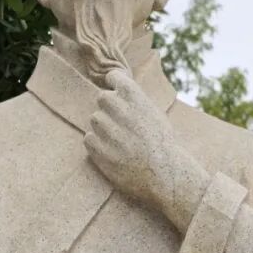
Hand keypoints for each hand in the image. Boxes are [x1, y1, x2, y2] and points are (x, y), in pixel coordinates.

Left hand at [84, 70, 209, 233]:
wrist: (164, 175)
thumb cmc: (163, 146)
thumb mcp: (155, 115)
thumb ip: (136, 101)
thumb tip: (119, 90)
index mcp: (135, 97)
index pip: (114, 77)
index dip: (114, 84)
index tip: (116, 90)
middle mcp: (119, 110)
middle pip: (102, 98)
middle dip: (109, 108)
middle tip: (119, 123)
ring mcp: (108, 130)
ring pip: (95, 119)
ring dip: (103, 128)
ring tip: (119, 141)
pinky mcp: (99, 150)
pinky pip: (88, 139)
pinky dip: (96, 144)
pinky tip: (111, 151)